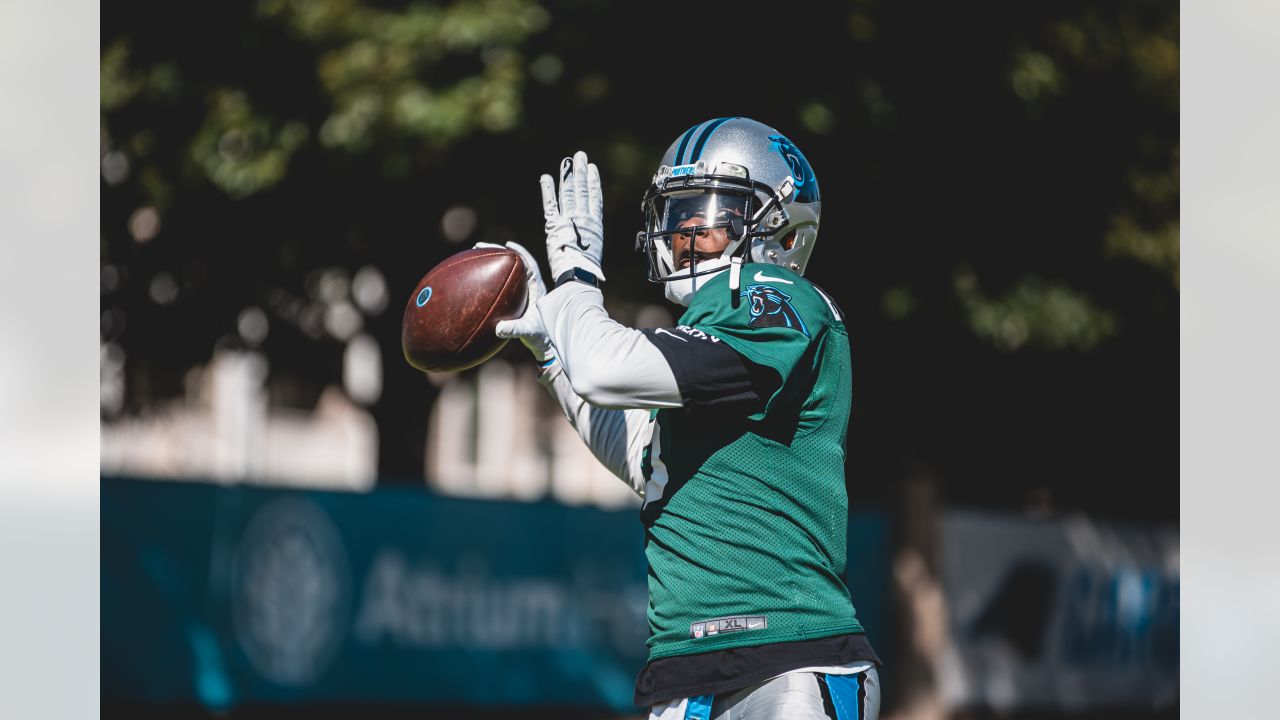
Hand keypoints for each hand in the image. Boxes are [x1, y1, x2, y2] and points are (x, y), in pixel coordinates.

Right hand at [476, 241, 553, 361]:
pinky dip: (489, 281)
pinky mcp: (516, 301)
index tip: (508, 245)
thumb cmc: (540, 337)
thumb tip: (498, 329)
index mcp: (537, 288)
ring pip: (507, 273)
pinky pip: (501, 286)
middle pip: (514, 264)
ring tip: (475, 258)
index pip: (529, 264)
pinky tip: (474, 283)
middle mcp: (529, 287)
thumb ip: (515, 329)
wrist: (544, 345)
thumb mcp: (529, 332)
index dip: (520, 252)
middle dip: (497, 253)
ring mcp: (523, 293)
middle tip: (480, 247)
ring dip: (492, 264)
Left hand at [541, 150, 604, 281]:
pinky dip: (548, 190)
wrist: (578, 277)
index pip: (594, 198)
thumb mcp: (591, 255)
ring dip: (568, 174)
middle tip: (580, 156)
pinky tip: (546, 177)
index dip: (593, 182)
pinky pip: (550, 204)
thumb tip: (585, 245)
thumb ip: (589, 242)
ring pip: (569, 192)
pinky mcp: (555, 225)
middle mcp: (583, 220)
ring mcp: (570, 220)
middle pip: (582, 190)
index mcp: (594, 226)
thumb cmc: (585, 273)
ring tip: (569, 160)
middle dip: (580, 172)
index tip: (592, 169)